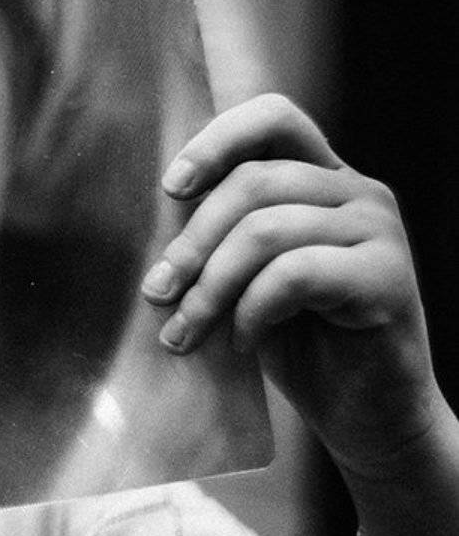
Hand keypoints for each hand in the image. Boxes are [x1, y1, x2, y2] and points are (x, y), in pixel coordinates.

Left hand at [138, 93, 442, 480]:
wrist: (368, 417)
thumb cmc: (299, 346)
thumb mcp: (247, 279)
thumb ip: (221, 235)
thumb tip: (146, 211)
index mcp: (324, 179)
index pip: (274, 117)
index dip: (216, 140)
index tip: (170, 187)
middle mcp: (359, 192)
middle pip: (253, 181)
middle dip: (192, 241)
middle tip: (157, 293)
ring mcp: (379, 231)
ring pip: (266, 230)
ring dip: (210, 286)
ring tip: (185, 332)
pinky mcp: (389, 278)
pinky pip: (294, 274)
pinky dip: (252, 310)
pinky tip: (242, 343)